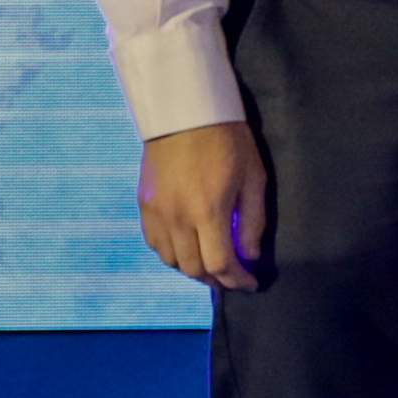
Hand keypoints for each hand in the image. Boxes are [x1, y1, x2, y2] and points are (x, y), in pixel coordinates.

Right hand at [138, 119, 268, 288]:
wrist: (184, 114)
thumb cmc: (228, 141)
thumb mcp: (253, 178)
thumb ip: (252, 221)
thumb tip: (250, 255)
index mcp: (208, 212)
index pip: (219, 264)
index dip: (236, 280)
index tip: (250, 284)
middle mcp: (177, 218)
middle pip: (193, 268)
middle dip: (216, 279)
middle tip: (233, 277)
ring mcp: (156, 213)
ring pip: (170, 260)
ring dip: (192, 268)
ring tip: (211, 264)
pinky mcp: (143, 205)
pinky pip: (154, 243)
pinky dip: (171, 254)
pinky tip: (186, 248)